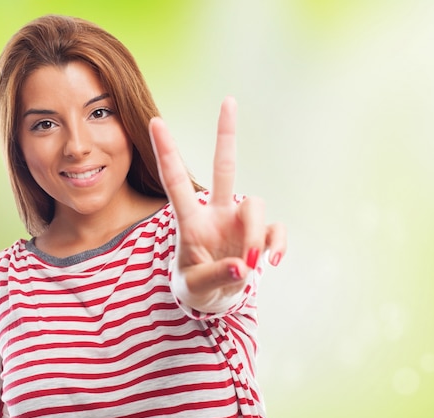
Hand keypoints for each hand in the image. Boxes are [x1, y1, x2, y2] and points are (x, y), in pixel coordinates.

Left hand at [148, 97, 286, 310]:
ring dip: (254, 235)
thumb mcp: (194, 287)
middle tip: (228, 100)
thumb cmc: (194, 287)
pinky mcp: (260, 236)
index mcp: (190, 221)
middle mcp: (216, 213)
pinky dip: (277, 244)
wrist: (213, 299)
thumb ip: (214, 277)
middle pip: (224, 168)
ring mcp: (239, 222)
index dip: (168, 152)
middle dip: (226, 135)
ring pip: (256, 205)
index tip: (156, 121)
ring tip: (247, 264)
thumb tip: (242, 266)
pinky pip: (276, 230)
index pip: (176, 182)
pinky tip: (273, 261)